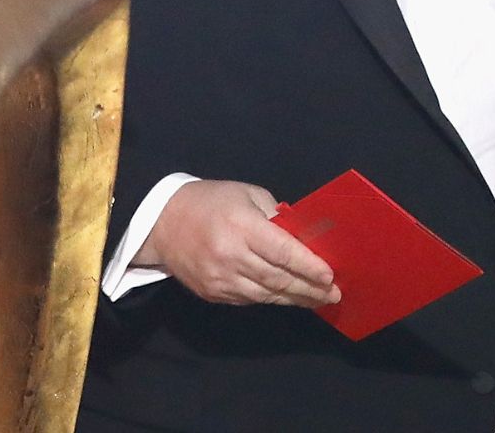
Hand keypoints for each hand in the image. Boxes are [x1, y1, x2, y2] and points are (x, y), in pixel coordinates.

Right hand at [137, 179, 340, 306]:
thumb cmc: (211, 202)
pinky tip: (288, 297)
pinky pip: (249, 300)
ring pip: (265, 295)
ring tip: (317, 300)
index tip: (330, 276)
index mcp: (241, 226)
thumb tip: (303, 238)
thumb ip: (276, 216)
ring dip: (294, 299)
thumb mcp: (247, 195)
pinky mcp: (212, 293)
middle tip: (333, 294)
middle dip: (309, 289)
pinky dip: (271, 298)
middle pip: (277, 279)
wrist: (161, 223)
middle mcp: (230, 256)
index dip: (309, 267)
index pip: (283, 252)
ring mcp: (220, 279)